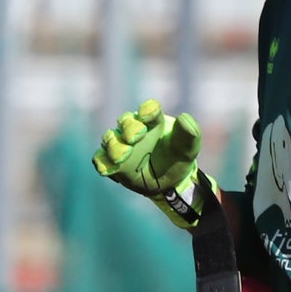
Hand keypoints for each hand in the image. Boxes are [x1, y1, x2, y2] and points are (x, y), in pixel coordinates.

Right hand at [91, 99, 213, 227]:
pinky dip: (102, 163)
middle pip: (126, 122)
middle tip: (135, 138)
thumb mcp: (188, 149)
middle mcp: (134, 129)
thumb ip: (189, 134)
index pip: (149, 109)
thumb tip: (184, 117)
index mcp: (153, 121)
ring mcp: (121, 145)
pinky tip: (109, 169)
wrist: (168, 182)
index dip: (148, 110)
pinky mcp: (111, 162)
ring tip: (122, 156)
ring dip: (114, 146)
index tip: (150, 115)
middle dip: (129, 128)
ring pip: (110, 139)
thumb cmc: (178, 159)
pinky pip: (101, 159)